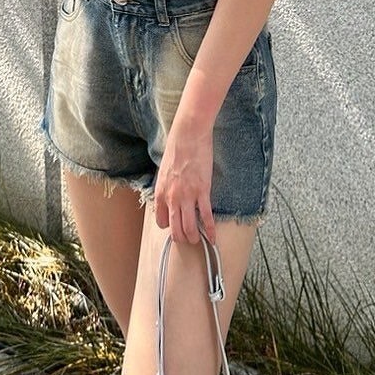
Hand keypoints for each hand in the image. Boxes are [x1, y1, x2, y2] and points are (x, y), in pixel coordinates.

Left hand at [154, 122, 215, 246]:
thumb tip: (171, 195)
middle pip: (175, 229)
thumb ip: (167, 186)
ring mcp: (187, 196)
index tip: (176, 226)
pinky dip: (210, 230)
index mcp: (161, 192)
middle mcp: (172, 198)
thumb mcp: (165, 170)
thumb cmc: (177, 147)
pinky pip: (206, 217)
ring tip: (199, 240)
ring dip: (194, 238)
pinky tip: (213, 237)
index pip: (161, 221)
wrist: (188, 134)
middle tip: (189, 239)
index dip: (169, 227)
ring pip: (189, 228)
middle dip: (182, 238)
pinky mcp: (203, 191)